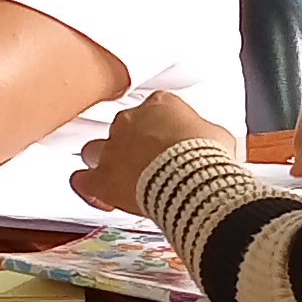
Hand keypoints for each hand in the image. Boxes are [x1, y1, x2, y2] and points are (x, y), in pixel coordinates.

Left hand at [73, 93, 234, 216]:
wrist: (192, 179)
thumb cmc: (207, 157)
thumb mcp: (219, 137)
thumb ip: (206, 136)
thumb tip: (215, 146)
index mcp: (160, 105)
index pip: (153, 108)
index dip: (159, 128)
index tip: (167, 142)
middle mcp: (131, 121)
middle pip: (122, 127)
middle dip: (131, 144)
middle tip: (146, 162)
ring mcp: (113, 148)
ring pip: (95, 149)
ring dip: (104, 162)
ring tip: (117, 176)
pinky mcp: (102, 177)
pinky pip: (82, 180)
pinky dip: (87, 187)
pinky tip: (96, 196)